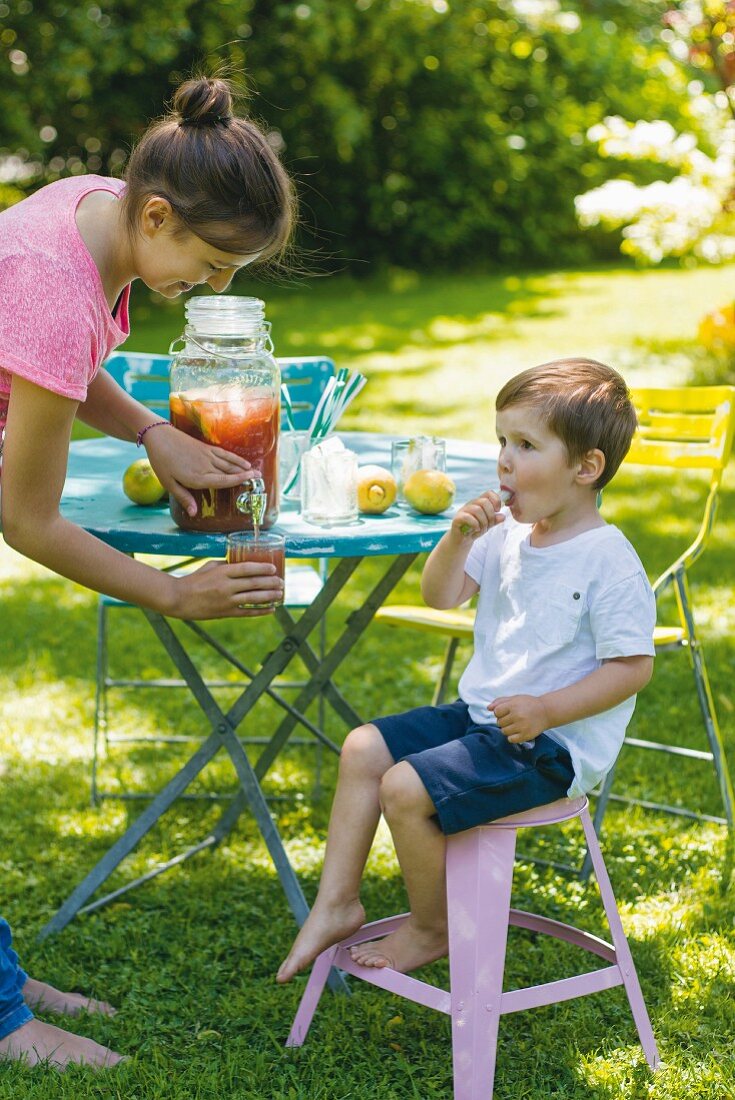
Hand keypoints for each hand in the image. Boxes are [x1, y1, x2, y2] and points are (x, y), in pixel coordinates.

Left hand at [144, 426, 256, 517]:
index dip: (238, 481)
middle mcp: (206, 467)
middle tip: (259, 478)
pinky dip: (234, 457)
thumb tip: (194, 513)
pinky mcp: (206, 448)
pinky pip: (224, 454)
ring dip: (243, 467)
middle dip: (245, 475)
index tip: (251, 481)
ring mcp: (207, 455)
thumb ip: (184, 498)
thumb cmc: (161, 462)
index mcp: (198, 478)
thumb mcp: (169, 483)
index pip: (223, 481)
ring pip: (229, 463)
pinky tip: (241, 461)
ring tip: (255, 470)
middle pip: (229, 472)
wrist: (159, 436)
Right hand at [168, 560, 283, 619]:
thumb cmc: (194, 580)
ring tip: (280, 594)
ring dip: (269, 596)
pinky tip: (271, 609)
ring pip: (253, 598)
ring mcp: (226, 601)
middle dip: (271, 583)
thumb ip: (226, 565)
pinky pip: (247, 612)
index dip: (263, 569)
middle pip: (254, 583)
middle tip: (282, 582)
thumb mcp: (209, 567)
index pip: (247, 568)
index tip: (274, 569)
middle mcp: (226, 586)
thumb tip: (242, 564)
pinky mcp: (225, 613)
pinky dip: (260, 611)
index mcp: (222, 572)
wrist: (178, 599)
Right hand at [452, 490, 504, 539]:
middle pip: (484, 501)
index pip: (489, 493)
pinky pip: (467, 517)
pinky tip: (476, 529)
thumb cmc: (475, 530)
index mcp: (479, 503)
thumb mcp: (488, 525)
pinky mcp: (457, 518)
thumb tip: (503, 516)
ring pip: (477, 510)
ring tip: (482, 529)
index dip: (496, 500)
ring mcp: (463, 510)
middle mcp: (471, 504)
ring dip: (483, 522)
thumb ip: (495, 520)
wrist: (462, 540)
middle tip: (490, 524)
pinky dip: (475, 524)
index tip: (498, 510)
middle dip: (490, 515)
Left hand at [488, 694, 547, 743]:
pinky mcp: (525, 735)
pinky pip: (511, 739)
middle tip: (512, 718)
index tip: (505, 712)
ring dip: (507, 729)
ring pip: (504, 731)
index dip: (499, 712)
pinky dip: (512, 737)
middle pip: (499, 723)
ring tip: (515, 724)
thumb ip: (500, 701)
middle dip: (503, 721)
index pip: (496, 712)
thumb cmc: (529, 704)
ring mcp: (521, 727)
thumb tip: (488, 708)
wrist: (546, 712)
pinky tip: (517, 731)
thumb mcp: (515, 698)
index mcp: (513, 706)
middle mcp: (517, 716)